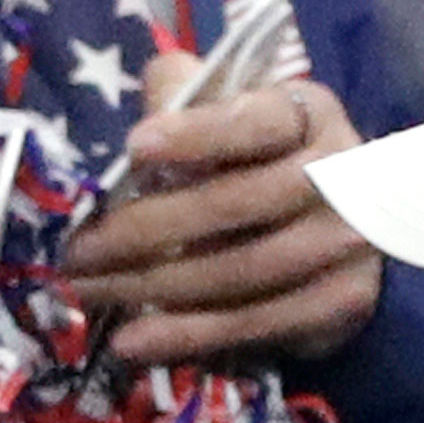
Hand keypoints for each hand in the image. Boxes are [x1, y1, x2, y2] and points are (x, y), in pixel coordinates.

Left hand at [61, 57, 379, 364]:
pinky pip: (252, 323)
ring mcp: (347, 243)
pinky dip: (185, 336)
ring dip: (150, 286)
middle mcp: (340, 175)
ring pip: (236, 271)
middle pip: (233, 205)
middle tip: (76, 250)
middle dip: (142, 230)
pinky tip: (129, 341)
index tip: (135, 146)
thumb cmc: (258, 158)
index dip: (197, 134)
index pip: (254, 122)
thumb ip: (190, 92)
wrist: (340, 221)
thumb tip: (157, 80)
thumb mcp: (227, 112)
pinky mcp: (342, 301)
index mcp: (307, 114)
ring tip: (87, 291)